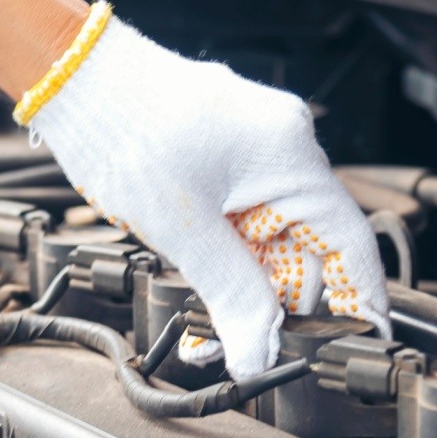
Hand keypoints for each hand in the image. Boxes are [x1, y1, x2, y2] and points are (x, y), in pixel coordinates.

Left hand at [16, 3, 389, 377]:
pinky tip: (203, 300)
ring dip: (244, 294)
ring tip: (210, 338)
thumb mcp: (183, 229)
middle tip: (249, 354)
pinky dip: (226, 266)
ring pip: (269, 246)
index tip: (362, 343)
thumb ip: (230, 295)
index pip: (349, 243)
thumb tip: (259, 353)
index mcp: (291, 159)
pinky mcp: (223, 164)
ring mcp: (253, 156)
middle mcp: (283, 152)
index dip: (360, 301)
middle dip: (277, 309)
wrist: (74, 83)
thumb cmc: (125, 129)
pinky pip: (241, 226)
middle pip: (306, 252)